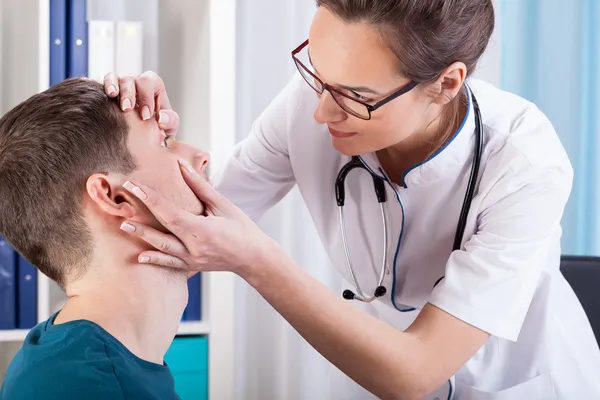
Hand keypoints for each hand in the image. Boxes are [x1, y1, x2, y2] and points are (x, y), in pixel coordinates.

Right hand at [103, 71, 179, 136]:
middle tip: (127, 109)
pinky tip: (104, 95)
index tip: (144, 116)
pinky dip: (103, 86)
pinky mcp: (107, 90)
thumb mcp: (168, 127)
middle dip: (130, 94)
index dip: (146, 97)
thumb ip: (170, 121)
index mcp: (153, 86)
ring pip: (115, 77)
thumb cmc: (157, 128)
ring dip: (114, 86)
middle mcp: (136, 82)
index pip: (150, 82)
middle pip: (132, 79)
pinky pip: (102, 81)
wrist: (141, 137)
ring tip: (113, 96)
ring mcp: (120, 84)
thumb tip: (161, 118)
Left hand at [119, 159, 277, 277]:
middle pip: (161, 231)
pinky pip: (170, 264)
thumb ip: (200, 187)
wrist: (253, 258)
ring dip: (143, 237)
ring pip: (162, 248)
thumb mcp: (223, 205)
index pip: (169, 212)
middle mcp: (193, 247)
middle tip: (122, 204)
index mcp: (201, 230)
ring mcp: (191, 259)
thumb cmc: (242, 229)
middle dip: (140, 217)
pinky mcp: (192, 266)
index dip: (150, 198)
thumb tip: (183, 166)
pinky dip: (155, 260)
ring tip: (124, 227)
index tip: (134, 186)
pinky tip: (140, 257)